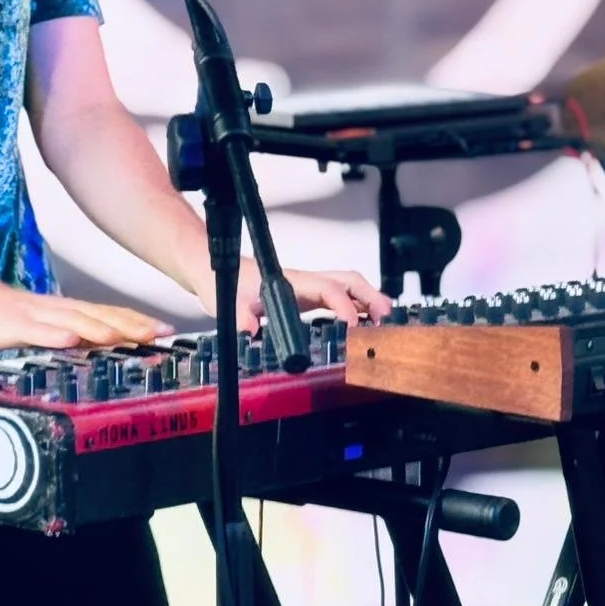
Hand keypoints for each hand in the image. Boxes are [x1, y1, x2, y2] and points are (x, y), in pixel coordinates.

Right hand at [0, 276, 173, 352]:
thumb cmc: (15, 319)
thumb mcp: (52, 328)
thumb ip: (76, 336)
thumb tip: (106, 348)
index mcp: (72, 311)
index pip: (112, 315)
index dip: (139, 321)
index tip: (166, 330)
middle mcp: (62, 310)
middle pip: (101, 315)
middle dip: (131, 324)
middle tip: (158, 334)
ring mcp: (40, 316)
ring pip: (74, 321)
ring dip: (99, 329)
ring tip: (121, 337)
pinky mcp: (18, 326)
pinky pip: (38, 331)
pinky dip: (55, 335)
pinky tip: (69, 341)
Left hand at [195, 257, 391, 332]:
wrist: (218, 272)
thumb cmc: (228, 284)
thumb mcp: (231, 305)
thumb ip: (243, 321)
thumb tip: (252, 333)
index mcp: (293, 283)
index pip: (328, 290)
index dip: (344, 307)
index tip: (354, 327)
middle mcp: (305, 282)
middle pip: (348, 281)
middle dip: (371, 297)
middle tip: (386, 319)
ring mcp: (308, 287)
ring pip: (347, 287)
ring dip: (368, 300)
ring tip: (384, 322)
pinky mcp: (306, 295)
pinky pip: (338, 297)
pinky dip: (356, 306)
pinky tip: (363, 322)